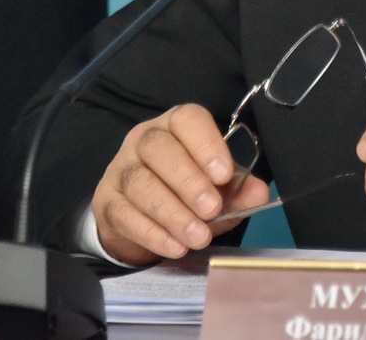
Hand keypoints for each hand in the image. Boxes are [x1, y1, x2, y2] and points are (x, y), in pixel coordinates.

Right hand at [92, 103, 272, 264]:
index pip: (187, 120)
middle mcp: (144, 140)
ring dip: (172, 213)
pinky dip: (152, 232)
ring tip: (198, 236)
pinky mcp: (106, 200)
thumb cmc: (186, 193)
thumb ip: (239, 189)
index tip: (223, 174)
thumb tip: (259, 193)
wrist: (141, 218)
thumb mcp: (217, 189)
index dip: (206, 143)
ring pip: (140, 183)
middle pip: (159, 149)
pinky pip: (124, 213)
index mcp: (176, 126)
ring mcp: (121, 168)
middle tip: (211, 209)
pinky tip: (174, 246)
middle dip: (188, 181)